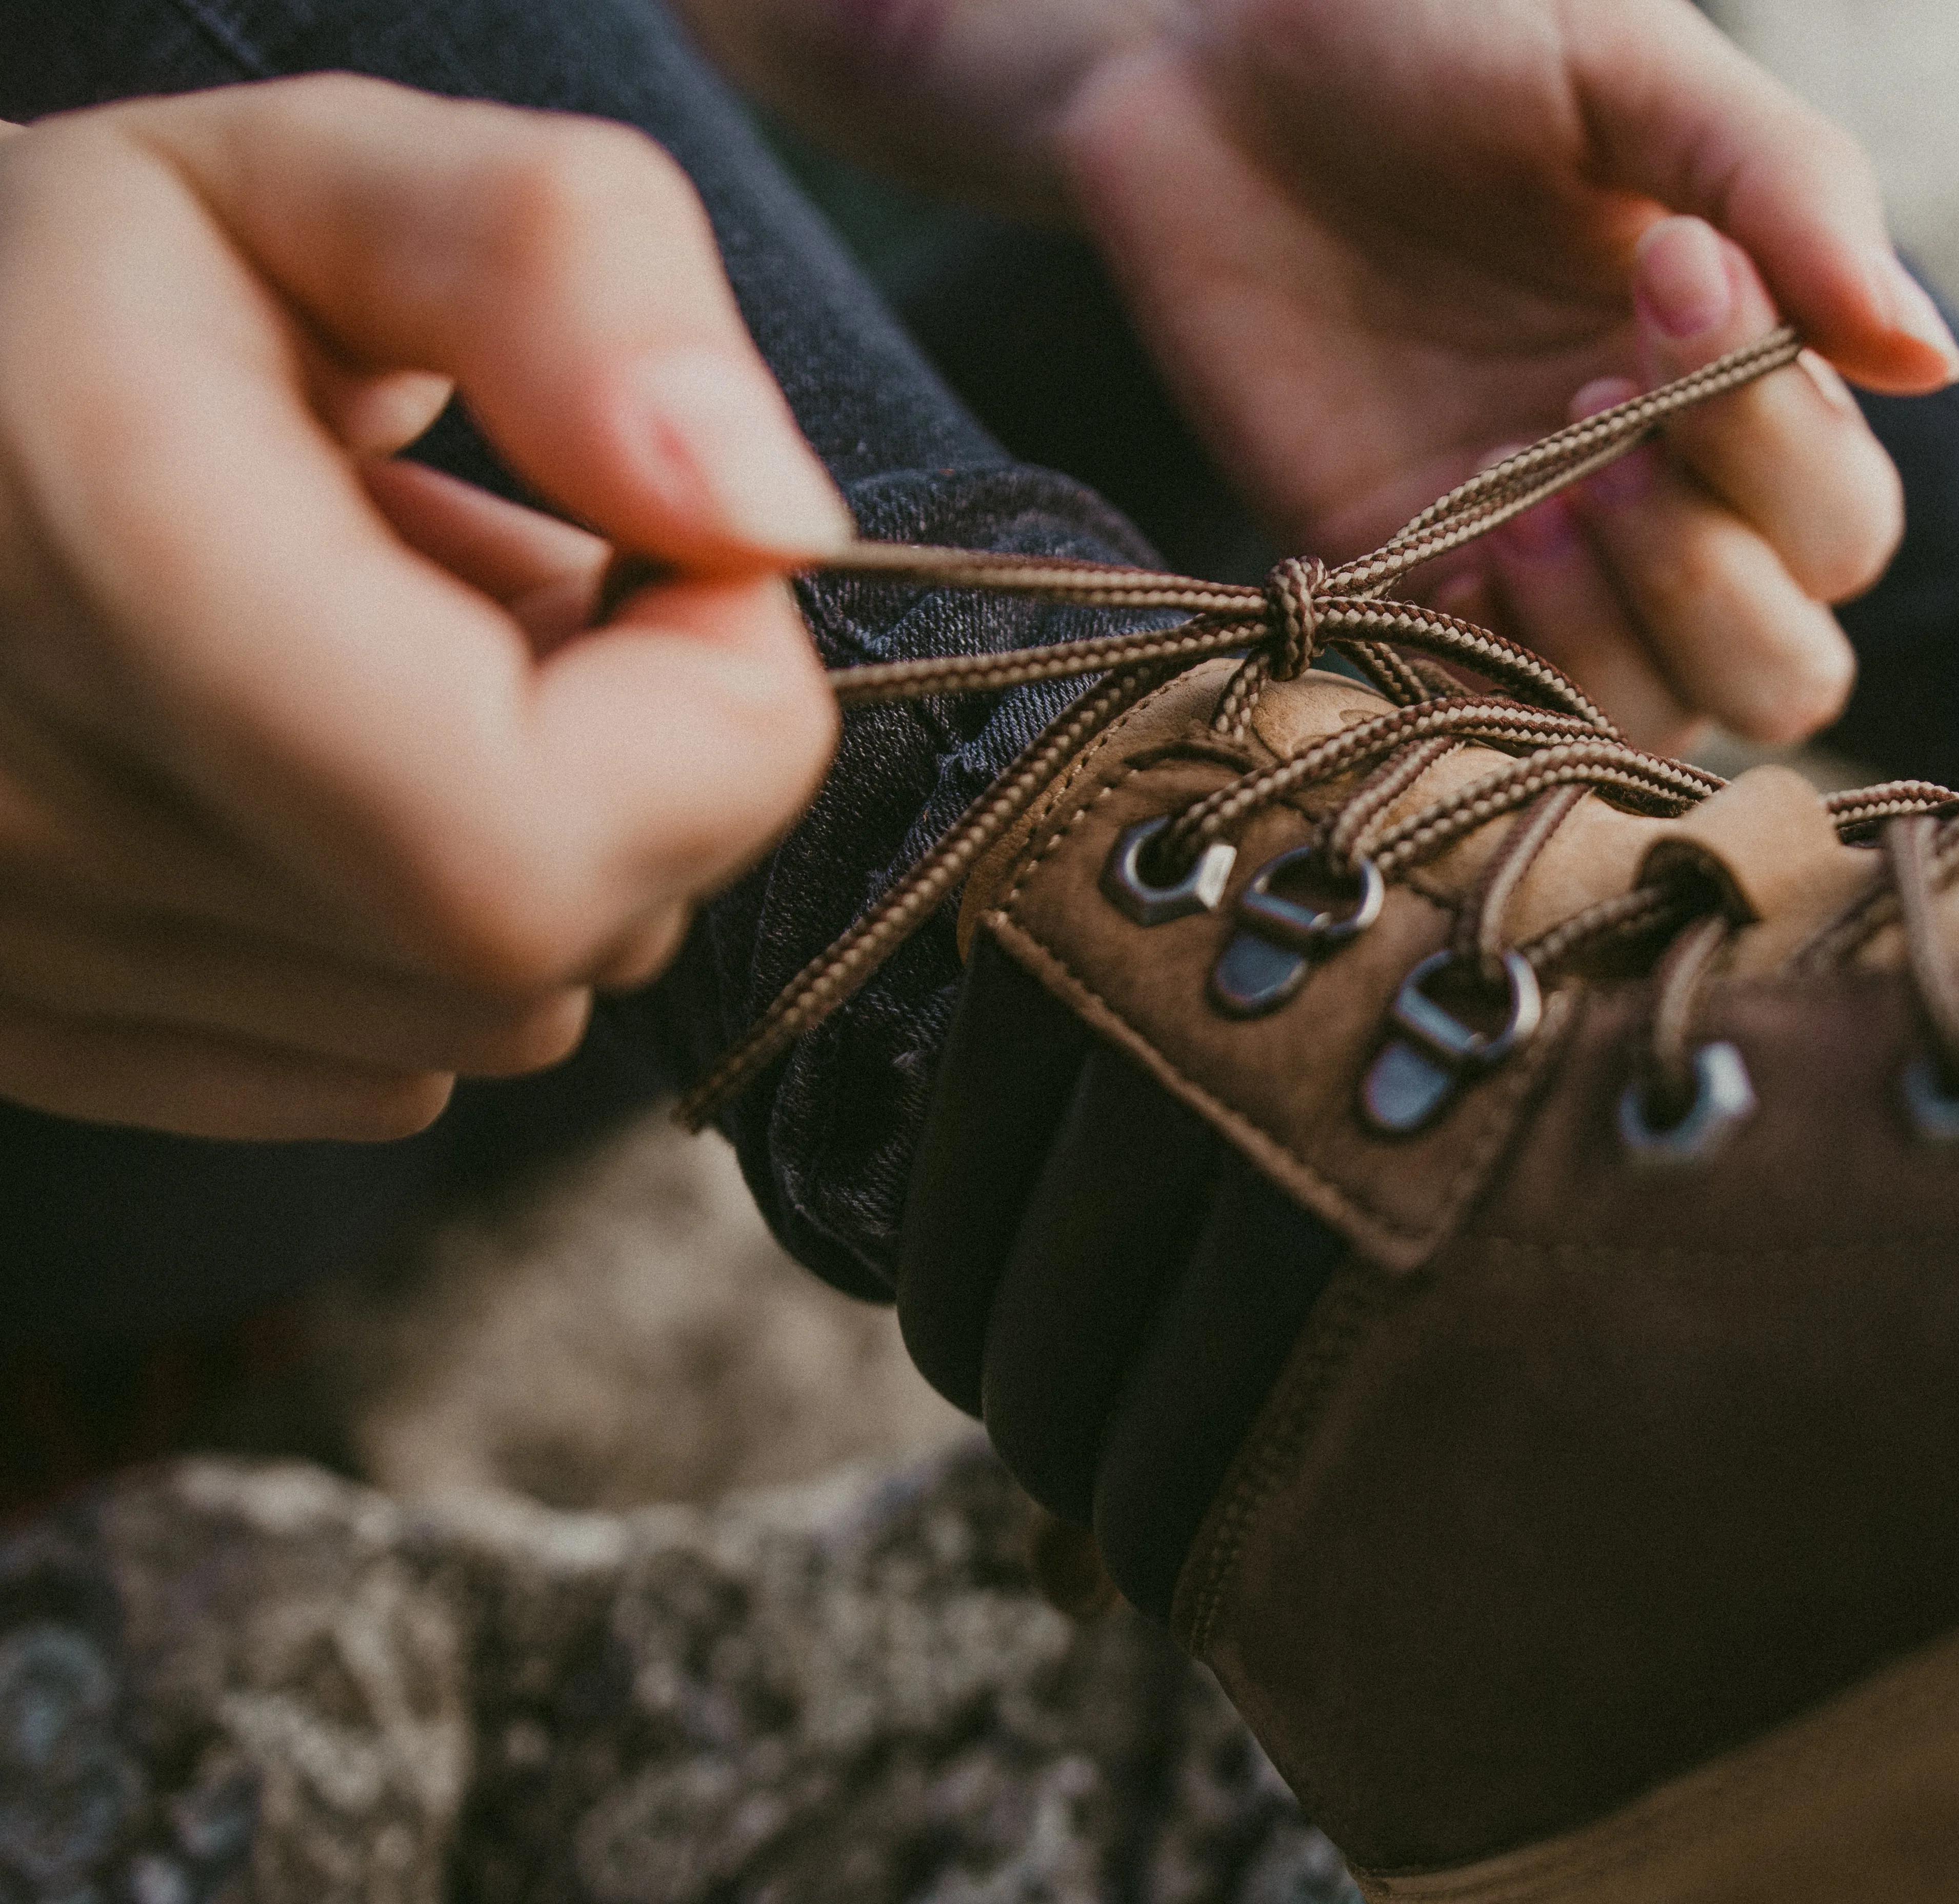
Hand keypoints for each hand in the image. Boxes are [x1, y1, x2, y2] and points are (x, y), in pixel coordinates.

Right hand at [0, 77, 847, 1141]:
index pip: (541, 839)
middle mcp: (24, 815)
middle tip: (517, 586)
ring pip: (492, 1014)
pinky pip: (382, 1066)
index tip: (675, 560)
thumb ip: (566, 274)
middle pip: (549, 941)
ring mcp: (17, 957)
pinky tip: (315, 769)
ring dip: (533, 836)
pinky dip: (421, 931)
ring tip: (392, 655)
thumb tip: (766, 521)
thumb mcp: (317, 178)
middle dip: (636, 763)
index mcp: (104, 565)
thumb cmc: (66, 285)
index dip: (712, 710)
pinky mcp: (37, 1034)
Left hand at [685, 0, 1955, 752]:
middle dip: (1713, 578)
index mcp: (1744, 381)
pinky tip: (1447, 544)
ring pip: (1659, 723)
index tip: (1665, 274)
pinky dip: (1493, 661)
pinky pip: (1490, 715)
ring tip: (1523, 499)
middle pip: (1789, 667)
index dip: (1773, 434)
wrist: (1203, 52)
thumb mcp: (1630, 67)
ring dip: (1612, 631)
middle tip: (1593, 431)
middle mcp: (1659, 494)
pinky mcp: (1400, 590)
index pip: (1843, 524)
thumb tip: (1929, 361)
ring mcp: (1531, 560)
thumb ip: (1791, 191)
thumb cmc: (1437, 32)